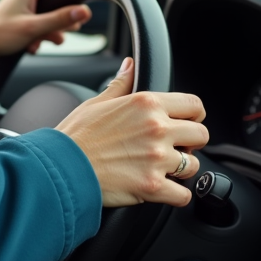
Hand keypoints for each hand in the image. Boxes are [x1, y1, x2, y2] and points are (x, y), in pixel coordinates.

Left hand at [0, 0, 91, 67]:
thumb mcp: (34, 28)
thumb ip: (60, 19)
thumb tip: (84, 12)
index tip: (82, 9)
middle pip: (60, 1)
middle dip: (64, 20)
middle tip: (64, 31)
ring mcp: (26, 6)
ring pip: (52, 16)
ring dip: (52, 32)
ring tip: (44, 41)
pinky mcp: (25, 18)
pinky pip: (42, 25)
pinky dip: (41, 37)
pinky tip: (32, 46)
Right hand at [56, 58, 209, 207]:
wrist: (60, 167)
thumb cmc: (75, 136)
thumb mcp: (96, 102)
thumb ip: (121, 84)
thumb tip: (130, 65)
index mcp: (146, 104)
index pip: (193, 105)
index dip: (192, 115)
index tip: (186, 122)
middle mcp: (157, 128)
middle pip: (201, 135)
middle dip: (189, 143)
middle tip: (171, 148)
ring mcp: (157, 159)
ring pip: (194, 166)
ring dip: (180, 170)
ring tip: (159, 168)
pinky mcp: (153, 186)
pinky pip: (183, 195)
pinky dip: (174, 195)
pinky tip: (160, 189)